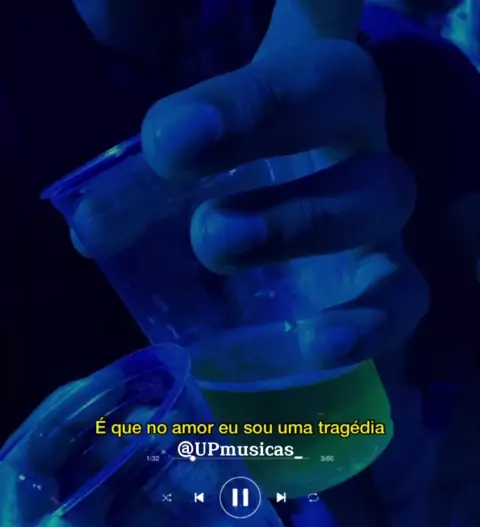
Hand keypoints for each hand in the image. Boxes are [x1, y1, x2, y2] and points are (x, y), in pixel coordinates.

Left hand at [0, 386, 211, 526]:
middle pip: (91, 472)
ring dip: (176, 466)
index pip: (26, 471)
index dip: (66, 415)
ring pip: (143, 498)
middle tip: (184, 406)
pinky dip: (214, 513)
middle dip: (130, 431)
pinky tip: (243, 503)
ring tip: (218, 449)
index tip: (122, 377)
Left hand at [71, 0, 426, 369]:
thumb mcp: (190, 177)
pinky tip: (318, 345)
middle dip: (261, 116)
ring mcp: (381, 214)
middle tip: (172, 153)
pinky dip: (368, 323)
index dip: (241, 78)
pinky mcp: (394, 285)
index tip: (164, 132)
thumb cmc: (241, 199)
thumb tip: (87, 231)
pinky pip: (403, 298)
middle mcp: (354, 135)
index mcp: (304, 91)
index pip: (292, 39)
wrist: (299, 270)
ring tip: (218, 241)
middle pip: (341, 93)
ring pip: (378, 195)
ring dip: (298, 219)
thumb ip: (141, 189)